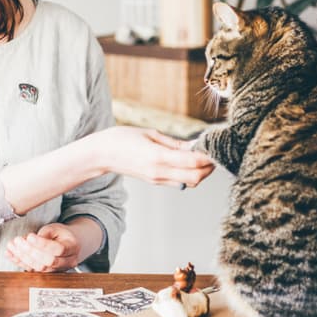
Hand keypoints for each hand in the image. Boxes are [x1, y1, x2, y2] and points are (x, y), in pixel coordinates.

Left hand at [5, 224, 80, 271]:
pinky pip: (32, 269)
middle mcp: (67, 262)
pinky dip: (19, 262)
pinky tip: (10, 254)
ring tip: (11, 246)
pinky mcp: (46, 273)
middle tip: (17, 241)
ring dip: (22, 257)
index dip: (42, 244)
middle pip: (48, 261)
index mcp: (72, 247)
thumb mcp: (56, 228)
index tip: (30, 237)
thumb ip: (45, 234)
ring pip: (39, 267)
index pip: (58, 249)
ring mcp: (57, 270)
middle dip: (30, 251)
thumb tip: (30, 241)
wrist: (68, 244)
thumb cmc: (61, 234)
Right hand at [94, 126, 214, 188]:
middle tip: (214, 154)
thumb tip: (194, 146)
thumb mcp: (149, 133)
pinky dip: (190, 175)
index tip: (216, 146)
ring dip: (201, 173)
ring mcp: (157, 179)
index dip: (208, 156)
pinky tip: (190, 164)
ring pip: (190, 183)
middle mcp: (159, 171)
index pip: (193, 161)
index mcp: (158, 156)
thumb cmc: (121, 139)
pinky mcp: (154, 181)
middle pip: (196, 177)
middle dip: (209, 168)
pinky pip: (179, 183)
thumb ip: (174, 143)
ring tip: (203, 159)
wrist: (101, 155)